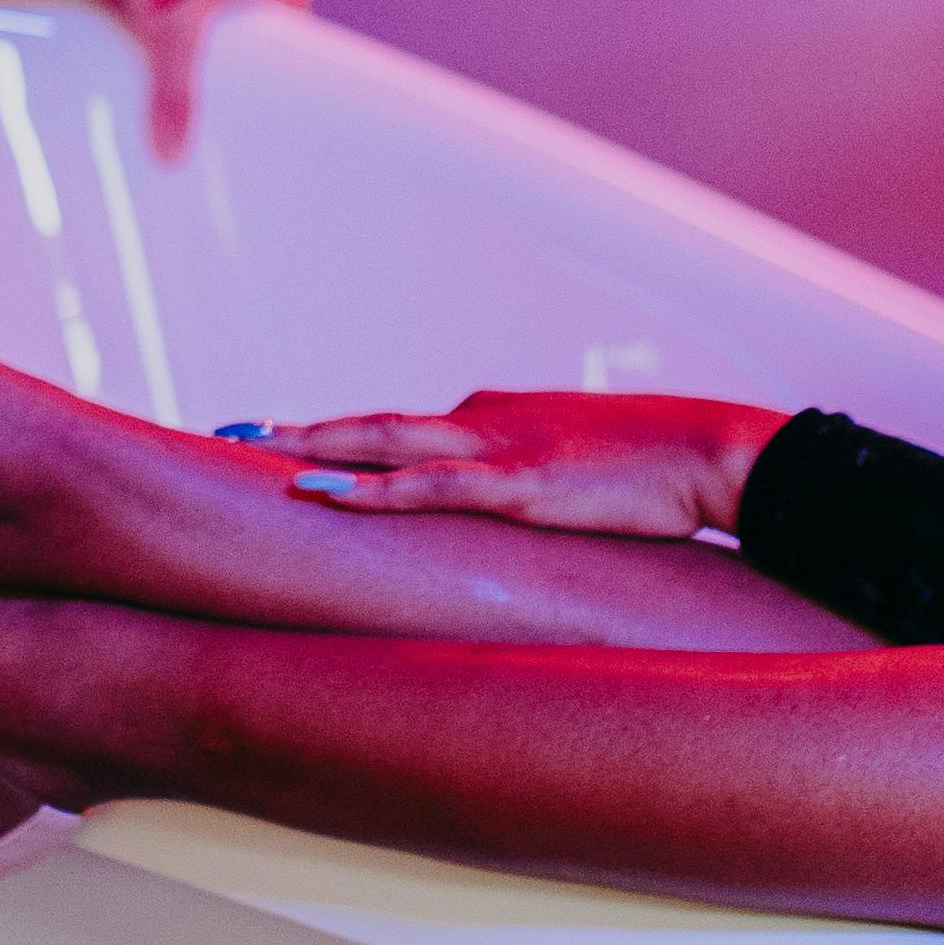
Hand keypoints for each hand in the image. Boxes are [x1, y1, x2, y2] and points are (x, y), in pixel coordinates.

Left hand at [0, 0, 301, 160]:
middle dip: (236, 38)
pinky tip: (136, 19)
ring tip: (176, 58)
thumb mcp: (172, 37)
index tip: (286, 73)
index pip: (293, 12)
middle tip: (224, 77)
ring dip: (192, 15)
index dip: (292, 42)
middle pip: (246, 6)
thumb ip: (174, 97)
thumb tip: (172, 155)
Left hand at [250, 391, 786, 541]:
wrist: (714, 450)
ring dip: (315, 450)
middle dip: (298, 434)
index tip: (277, 445)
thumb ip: (522, 491)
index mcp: (492, 419)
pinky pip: (429, 488)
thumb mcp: (574, 473)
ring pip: (383, 443)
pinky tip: (327, 495)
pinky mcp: (519, 483)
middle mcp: (481, 420)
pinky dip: (372, 490)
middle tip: (229, 436)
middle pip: (370, 426)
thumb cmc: (655, 468)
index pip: (398, 430)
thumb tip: (488, 525)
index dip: (336, 439)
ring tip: (251, 456)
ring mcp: (497, 447)